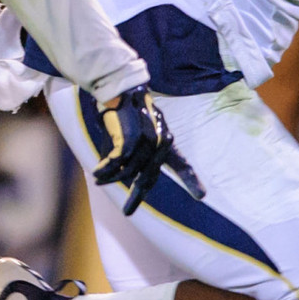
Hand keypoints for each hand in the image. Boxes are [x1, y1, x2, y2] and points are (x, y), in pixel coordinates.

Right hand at [85, 86, 199, 214]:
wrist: (118, 87)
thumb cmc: (124, 110)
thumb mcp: (136, 132)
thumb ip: (135, 155)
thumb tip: (126, 177)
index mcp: (165, 140)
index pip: (181, 164)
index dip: (191, 180)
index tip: (201, 195)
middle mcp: (160, 141)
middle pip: (148, 177)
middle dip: (136, 196)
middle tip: (127, 212)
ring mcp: (147, 140)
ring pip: (128, 171)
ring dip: (111, 178)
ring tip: (98, 180)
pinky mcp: (131, 137)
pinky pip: (116, 162)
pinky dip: (105, 169)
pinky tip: (97, 172)